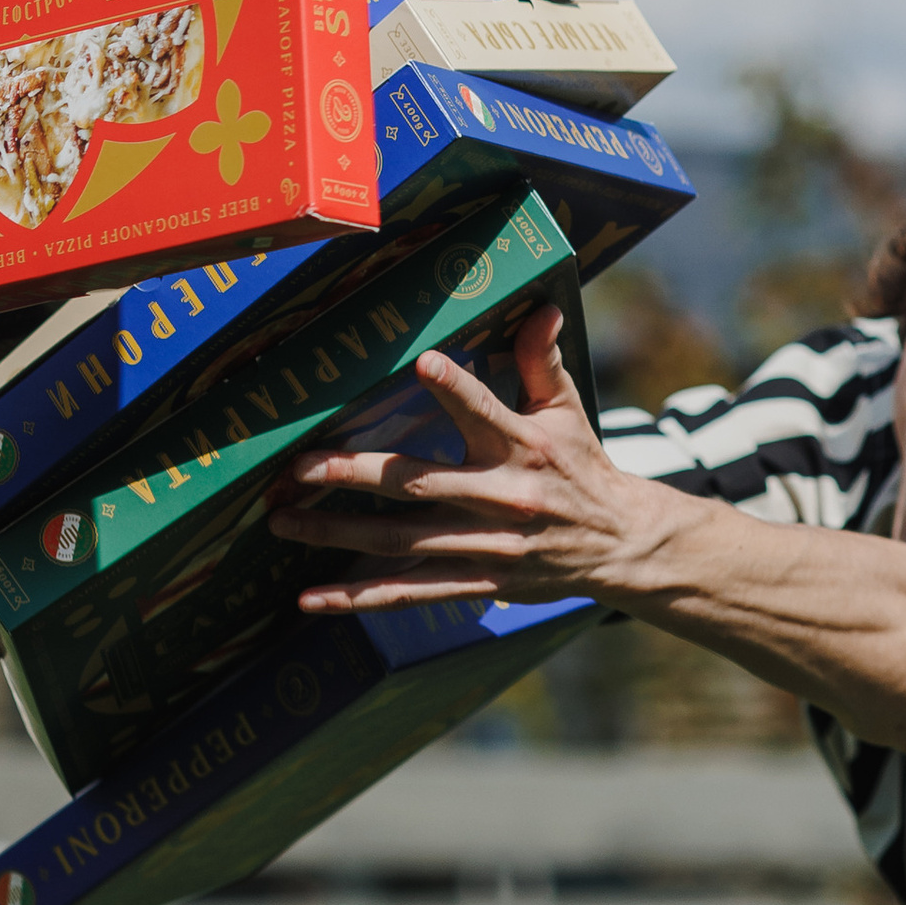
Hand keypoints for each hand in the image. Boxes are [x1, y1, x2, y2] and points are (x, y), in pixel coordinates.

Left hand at [274, 301, 653, 610]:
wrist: (622, 546)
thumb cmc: (581, 468)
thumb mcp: (567, 411)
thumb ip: (541, 361)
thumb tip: (541, 307)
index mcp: (522, 446)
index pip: (486, 411)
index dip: (456, 390)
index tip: (424, 364)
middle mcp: (502, 497)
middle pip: (420, 484)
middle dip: (354, 475)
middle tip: (298, 467)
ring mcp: (488, 546)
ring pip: (402, 542)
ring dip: (337, 533)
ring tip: (283, 520)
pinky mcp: (481, 583)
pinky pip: (411, 593)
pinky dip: (359, 598)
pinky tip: (310, 598)